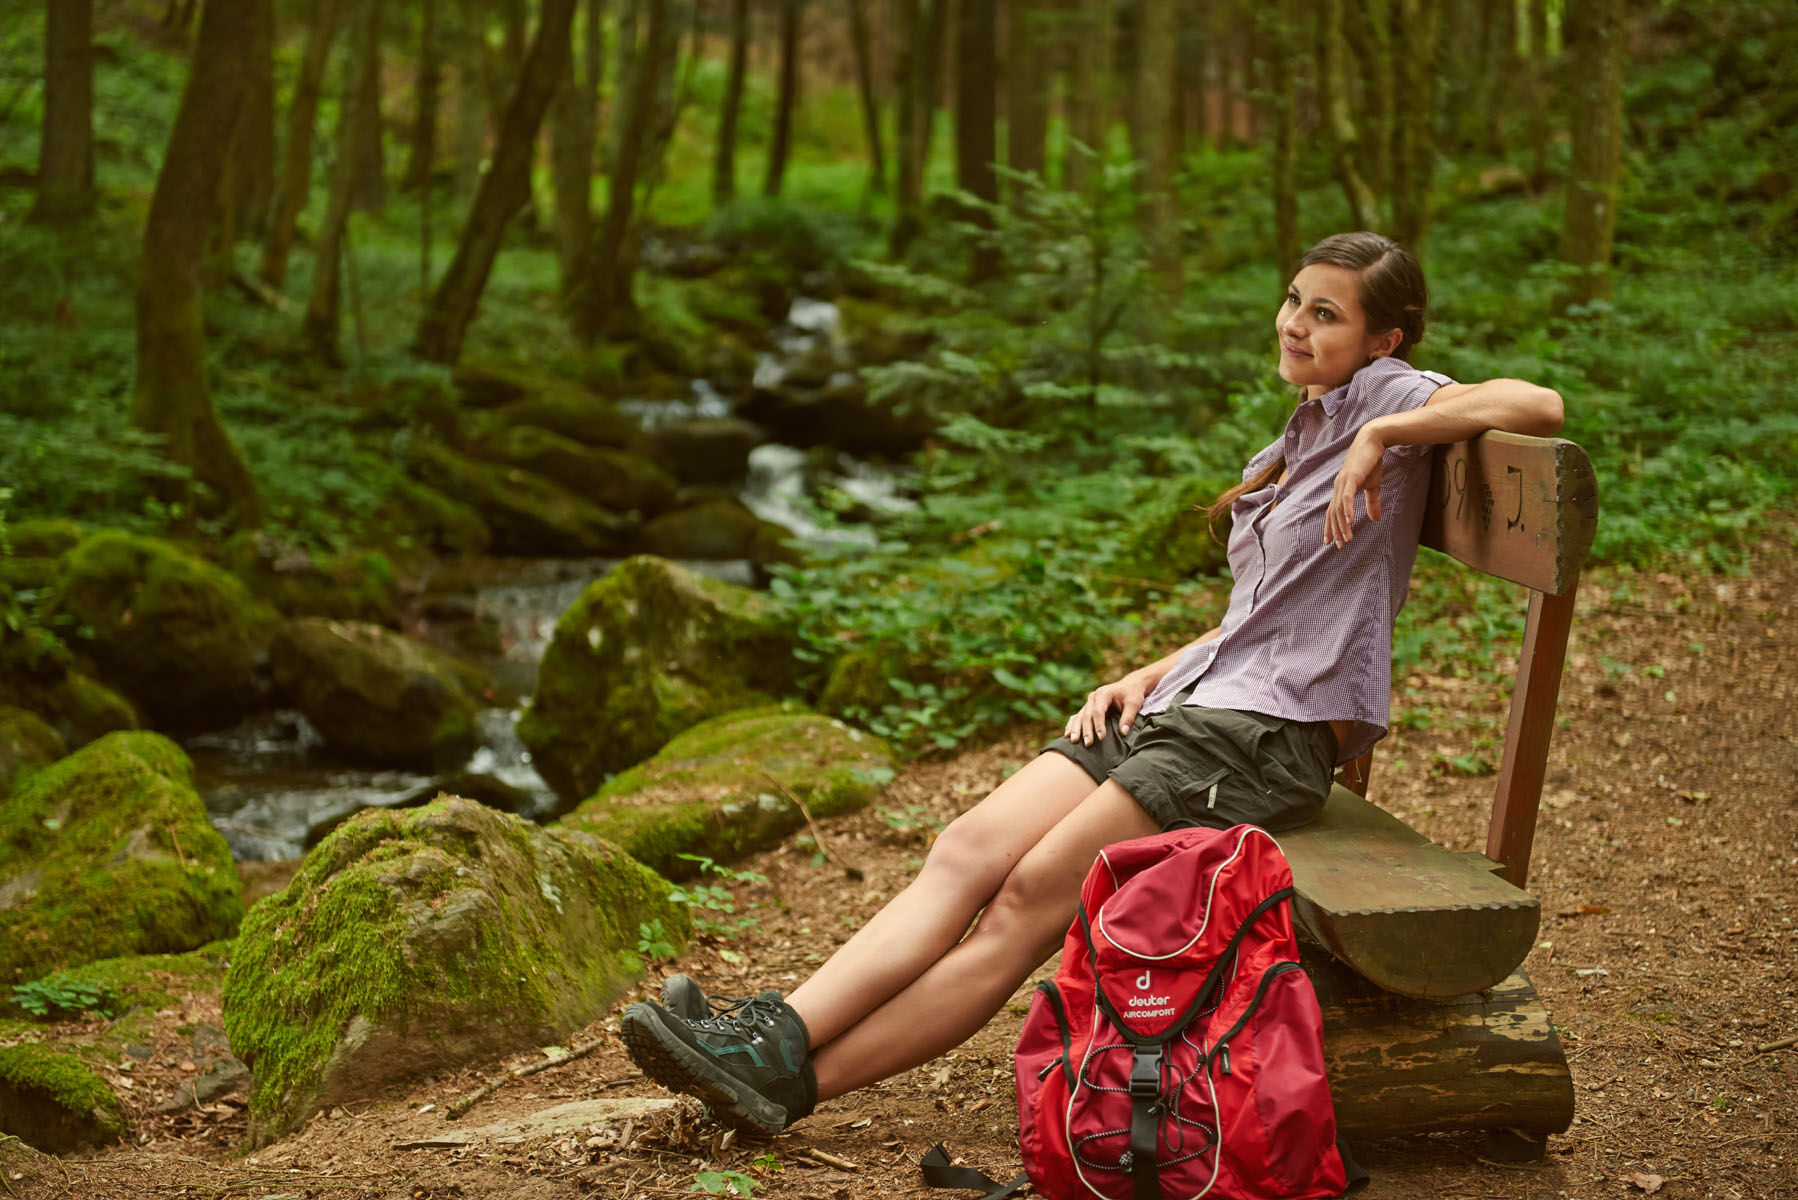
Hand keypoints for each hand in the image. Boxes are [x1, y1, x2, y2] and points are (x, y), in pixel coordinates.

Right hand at [1064, 673, 1149, 746]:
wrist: (1129, 686)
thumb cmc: (1132, 694)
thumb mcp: (1134, 703)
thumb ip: (1128, 717)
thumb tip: (1123, 732)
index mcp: (1103, 693)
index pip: (1098, 711)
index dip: (1099, 725)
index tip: (1101, 737)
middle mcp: (1093, 697)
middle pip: (1087, 715)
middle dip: (1087, 730)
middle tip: (1088, 743)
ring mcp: (1089, 702)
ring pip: (1080, 716)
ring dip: (1076, 729)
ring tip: (1073, 741)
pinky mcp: (1088, 708)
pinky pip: (1077, 716)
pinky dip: (1072, 725)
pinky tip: (1067, 735)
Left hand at [1325, 426, 1386, 547]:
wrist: (1373, 441)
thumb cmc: (1371, 462)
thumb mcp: (1372, 485)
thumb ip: (1372, 502)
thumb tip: (1375, 520)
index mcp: (1341, 489)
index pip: (1332, 511)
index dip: (1330, 526)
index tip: (1330, 541)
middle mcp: (1338, 486)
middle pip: (1333, 513)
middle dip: (1335, 530)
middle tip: (1338, 546)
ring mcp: (1343, 482)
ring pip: (1339, 508)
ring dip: (1342, 525)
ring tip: (1346, 539)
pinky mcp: (1351, 477)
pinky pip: (1346, 497)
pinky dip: (1347, 510)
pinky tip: (1349, 521)